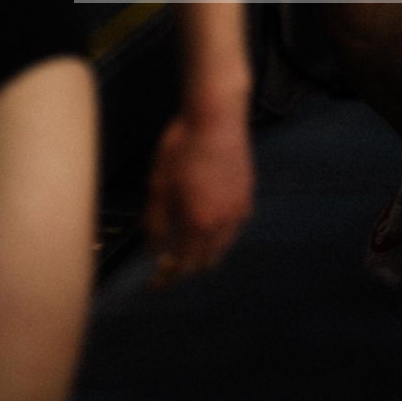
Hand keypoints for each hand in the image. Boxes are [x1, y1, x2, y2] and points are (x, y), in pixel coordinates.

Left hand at [144, 100, 254, 284]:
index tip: (155, 283)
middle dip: (185, 269)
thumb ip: (156, 223)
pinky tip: (208, 221)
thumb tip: (153, 251)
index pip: (183, 267)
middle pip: (205, 263)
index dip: (167, 279)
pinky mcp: (247, 196)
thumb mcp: (159, 184)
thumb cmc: (182, 147)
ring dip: (204, 253)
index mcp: (198, 223)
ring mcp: (239, 210)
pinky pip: (234, 228)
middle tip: (168, 264)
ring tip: (187, 244)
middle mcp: (223, 223)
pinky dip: (220, 234)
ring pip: (222, 248)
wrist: (216, 117)